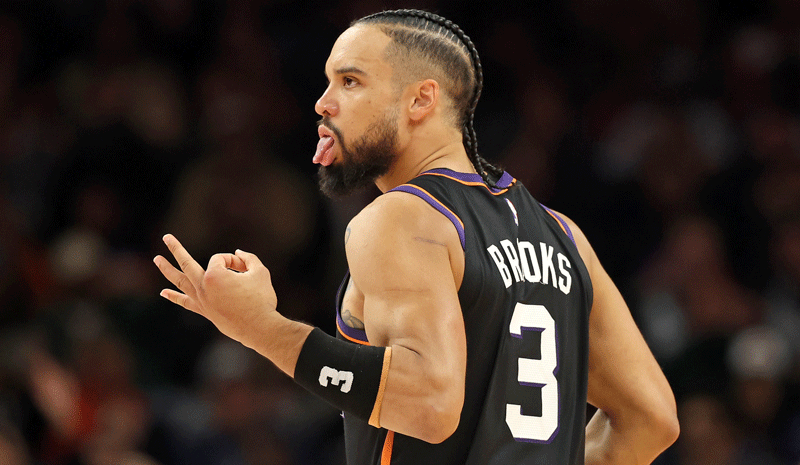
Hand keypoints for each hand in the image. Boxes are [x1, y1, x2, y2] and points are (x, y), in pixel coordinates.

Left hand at [153, 234, 278, 348]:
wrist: (259, 328)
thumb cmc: (260, 299)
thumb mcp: (260, 272)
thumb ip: (249, 258)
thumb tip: (238, 254)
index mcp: (214, 276)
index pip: (220, 259)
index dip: (234, 261)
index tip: (246, 269)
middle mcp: (203, 287)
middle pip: (187, 263)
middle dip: (176, 249)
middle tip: (166, 237)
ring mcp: (201, 300)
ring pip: (180, 282)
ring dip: (167, 270)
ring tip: (157, 259)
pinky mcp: (204, 312)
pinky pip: (185, 302)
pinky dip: (174, 297)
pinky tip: (164, 293)